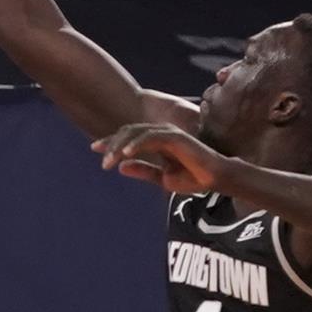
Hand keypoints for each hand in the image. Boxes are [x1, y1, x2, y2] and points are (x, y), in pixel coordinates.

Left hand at [91, 122, 230, 194]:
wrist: (216, 180)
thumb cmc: (193, 178)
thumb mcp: (162, 178)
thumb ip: (143, 171)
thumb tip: (121, 168)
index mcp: (156, 141)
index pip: (129, 137)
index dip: (112, 142)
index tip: (95, 149)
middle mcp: (160, 133)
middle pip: (129, 132)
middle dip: (112, 144)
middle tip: (100, 159)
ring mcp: (168, 133)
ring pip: (137, 134)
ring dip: (121, 146)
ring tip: (109, 160)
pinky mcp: (175, 137)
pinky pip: (151, 137)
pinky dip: (137, 144)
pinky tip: (126, 154)